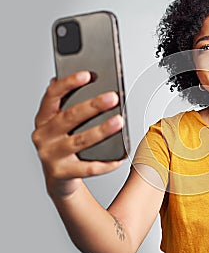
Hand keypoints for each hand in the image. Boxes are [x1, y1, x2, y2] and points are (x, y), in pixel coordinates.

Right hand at [32, 71, 123, 198]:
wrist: (58, 178)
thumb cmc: (64, 144)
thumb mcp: (62, 124)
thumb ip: (69, 104)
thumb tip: (88, 80)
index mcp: (43, 119)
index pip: (52, 96)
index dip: (69, 84)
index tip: (87, 74)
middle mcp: (43, 136)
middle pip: (69, 117)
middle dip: (92, 106)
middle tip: (113, 97)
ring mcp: (51, 156)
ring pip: (80, 141)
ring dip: (101, 130)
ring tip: (119, 121)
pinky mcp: (62, 173)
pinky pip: (88, 168)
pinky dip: (106, 162)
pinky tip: (121, 156)